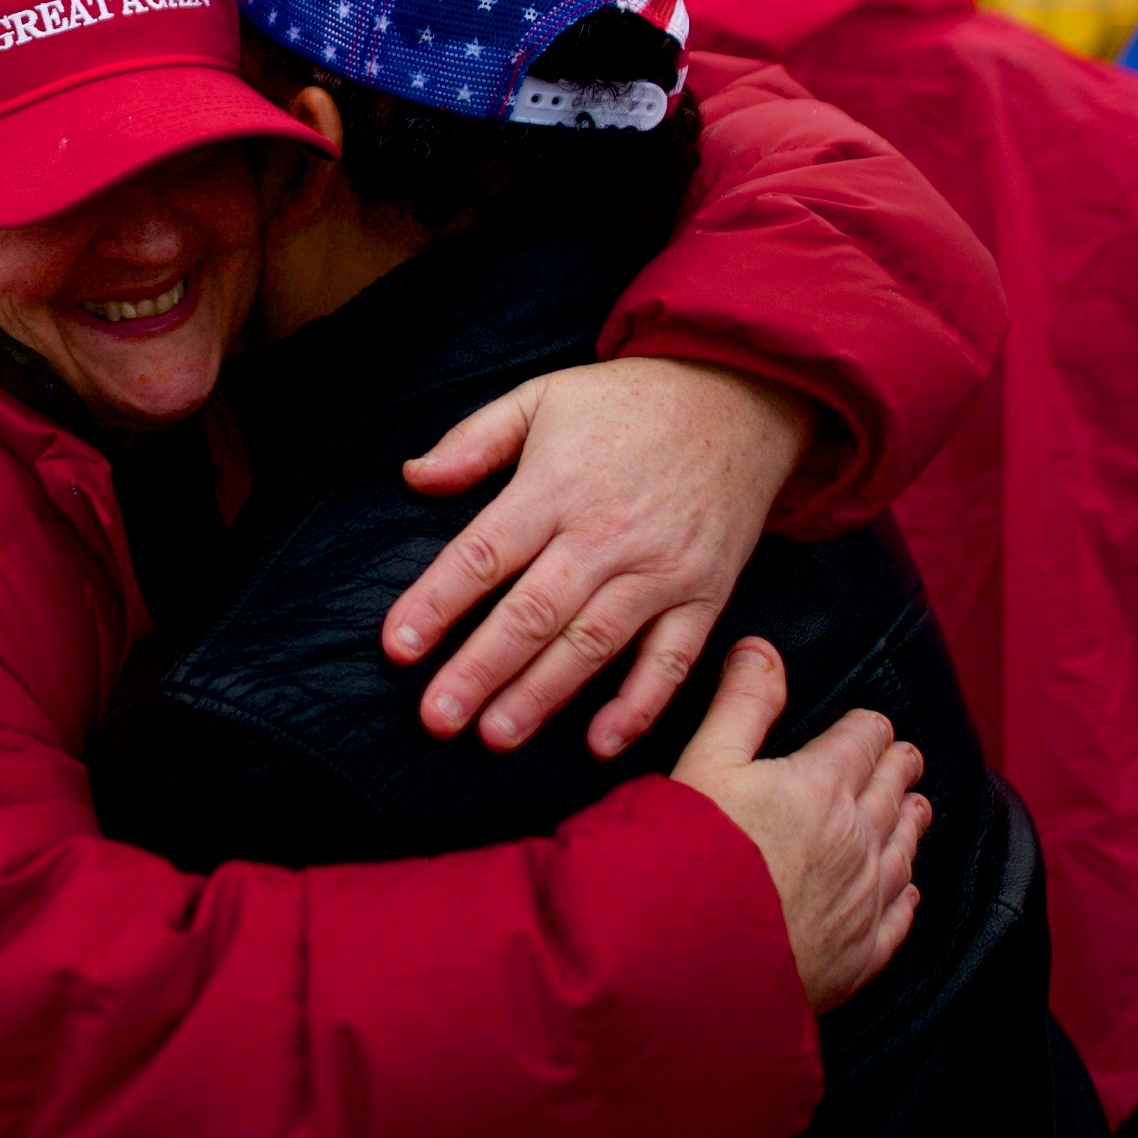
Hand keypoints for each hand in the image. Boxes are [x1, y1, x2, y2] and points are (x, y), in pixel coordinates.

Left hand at [390, 356, 813, 755]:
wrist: (739, 396)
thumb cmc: (627, 402)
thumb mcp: (541, 396)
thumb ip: (474, 440)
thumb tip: (412, 476)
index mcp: (554, 486)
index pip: (484, 553)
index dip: (437, 602)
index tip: (397, 647)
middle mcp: (604, 535)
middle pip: (532, 613)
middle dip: (479, 669)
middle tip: (437, 718)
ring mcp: (658, 569)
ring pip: (592, 644)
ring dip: (542, 695)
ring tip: (495, 735)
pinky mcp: (704, 594)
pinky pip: (671, 660)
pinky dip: (639, 705)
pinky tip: (600, 742)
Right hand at [669, 639, 925, 1013]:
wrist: (686, 963)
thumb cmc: (685, 858)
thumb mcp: (703, 763)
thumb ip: (740, 704)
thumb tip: (763, 650)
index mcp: (822, 786)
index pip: (867, 737)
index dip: (867, 726)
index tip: (865, 725)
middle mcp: (858, 840)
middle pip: (896, 788)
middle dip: (897, 766)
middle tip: (901, 758)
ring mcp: (865, 900)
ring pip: (907, 848)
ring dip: (909, 821)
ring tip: (913, 808)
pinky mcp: (861, 954)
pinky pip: (901, 916)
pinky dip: (906, 894)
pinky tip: (904, 889)